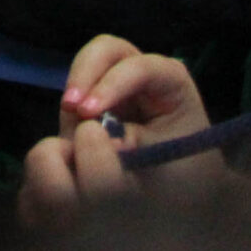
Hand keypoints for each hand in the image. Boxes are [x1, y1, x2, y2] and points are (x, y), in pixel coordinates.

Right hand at [19, 35, 214, 229]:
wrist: (182, 199)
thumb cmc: (179, 177)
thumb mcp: (158, 164)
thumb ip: (124, 146)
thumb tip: (90, 133)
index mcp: (171, 83)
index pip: (142, 67)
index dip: (112, 83)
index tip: (89, 113)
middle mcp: (143, 75)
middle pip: (108, 50)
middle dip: (85, 73)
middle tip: (70, 107)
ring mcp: (119, 85)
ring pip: (88, 68)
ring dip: (76, 90)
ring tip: (68, 122)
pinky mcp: (99, 103)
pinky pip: (80, 96)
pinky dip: (72, 110)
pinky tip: (71, 138)